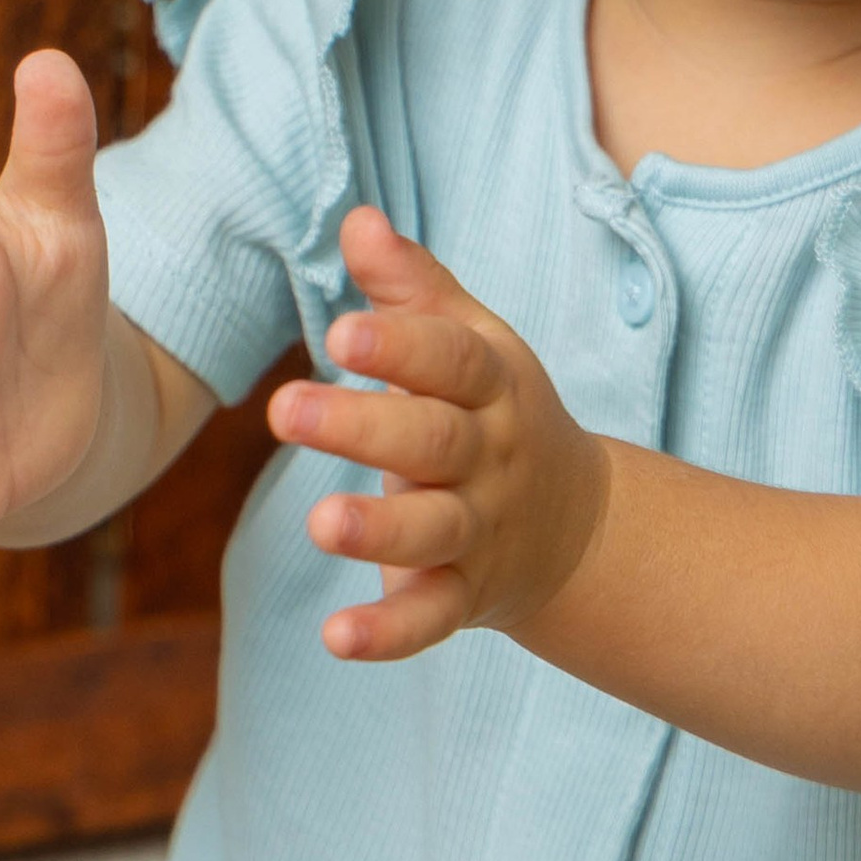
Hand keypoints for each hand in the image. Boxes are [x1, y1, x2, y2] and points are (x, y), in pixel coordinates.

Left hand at [266, 207, 608, 661]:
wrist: (574, 525)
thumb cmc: (491, 412)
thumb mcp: (470, 341)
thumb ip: (411, 287)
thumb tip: (357, 220)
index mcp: (490, 385)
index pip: (451, 359)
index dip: (400, 344)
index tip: (339, 331)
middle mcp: (489, 457)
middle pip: (433, 440)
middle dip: (362, 426)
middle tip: (285, 410)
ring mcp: (480, 529)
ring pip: (433, 529)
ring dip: (378, 528)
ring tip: (319, 523)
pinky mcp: (463, 595)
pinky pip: (430, 617)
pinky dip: (389, 634)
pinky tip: (336, 639)